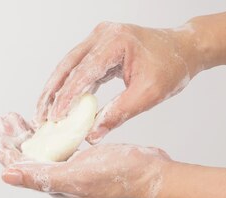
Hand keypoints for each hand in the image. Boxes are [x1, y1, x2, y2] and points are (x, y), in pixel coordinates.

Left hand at [0, 113, 171, 197]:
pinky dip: (47, 132)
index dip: (1, 148)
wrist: (151, 175)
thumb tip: (5, 175)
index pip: (18, 164)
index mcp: (52, 182)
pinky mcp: (83, 159)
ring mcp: (71, 168)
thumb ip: (40, 175)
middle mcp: (58, 177)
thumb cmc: (118, 176)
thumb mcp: (76, 174)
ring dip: (25, 134)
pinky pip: (58, 145)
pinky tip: (45, 122)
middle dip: (10, 138)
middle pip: (25, 156)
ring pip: (40, 149)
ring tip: (12, 119)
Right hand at [36, 22, 201, 143]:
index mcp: (116, 42)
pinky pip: (77, 66)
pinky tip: (58, 103)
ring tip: (43, 113)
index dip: (67, 97)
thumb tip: (93, 134)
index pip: (84, 72)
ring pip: (67, 66)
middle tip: (40, 117)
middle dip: (51, 93)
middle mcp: (103, 35)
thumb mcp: (149, 95)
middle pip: (67, 66)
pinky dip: (67, 85)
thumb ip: (119, 114)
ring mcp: (98, 37)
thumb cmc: (172, 67)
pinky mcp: (98, 45)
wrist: (185, 48)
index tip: (55, 118)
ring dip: (55, 90)